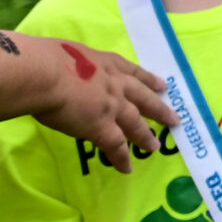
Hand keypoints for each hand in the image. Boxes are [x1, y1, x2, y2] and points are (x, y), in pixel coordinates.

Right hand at [18, 36, 173, 172]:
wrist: (47, 75)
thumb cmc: (47, 59)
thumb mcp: (69, 52)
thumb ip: (73, 61)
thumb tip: (62, 65)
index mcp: (107, 64)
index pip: (133, 72)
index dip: (149, 80)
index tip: (162, 85)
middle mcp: (117, 84)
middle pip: (144, 98)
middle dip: (159, 109)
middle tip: (174, 118)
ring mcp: (113, 107)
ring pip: (136, 124)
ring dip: (145, 136)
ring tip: (154, 147)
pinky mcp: (102, 127)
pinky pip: (115, 146)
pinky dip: (121, 158)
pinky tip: (126, 168)